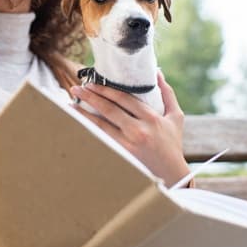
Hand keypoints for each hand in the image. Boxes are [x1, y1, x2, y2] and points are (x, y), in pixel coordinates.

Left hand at [70, 72, 189, 186]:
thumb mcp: (175, 116)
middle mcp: (139, 130)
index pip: (125, 99)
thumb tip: (157, 72)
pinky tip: (77, 122)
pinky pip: (101, 138)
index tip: (92, 82)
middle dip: (91, 97)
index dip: (106, 90)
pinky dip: (88, 128)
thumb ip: (166, 93)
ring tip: (71, 103)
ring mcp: (129, 144)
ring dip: (84, 113)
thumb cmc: (172, 143)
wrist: (171, 173)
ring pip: (101, 124)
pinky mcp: (122, 154)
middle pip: (110, 109)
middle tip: (77, 88)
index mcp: (152, 118)